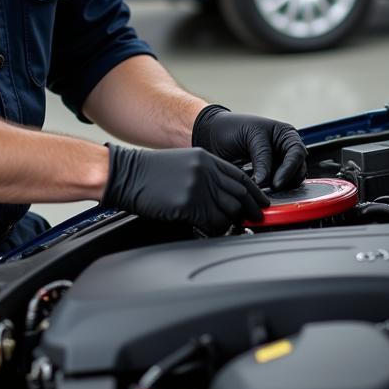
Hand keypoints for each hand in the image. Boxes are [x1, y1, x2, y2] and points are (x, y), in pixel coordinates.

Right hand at [101, 144, 268, 233]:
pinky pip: (211, 223)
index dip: (254, 191)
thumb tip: (223, 195)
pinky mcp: (187, 205)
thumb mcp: (184, 162)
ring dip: (231, 222)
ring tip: (231, 227)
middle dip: (250, 209)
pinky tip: (213, 230)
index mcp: (205, 159)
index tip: (261, 202)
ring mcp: (197, 188)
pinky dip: (216, 230)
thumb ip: (206, 174)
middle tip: (255, 219)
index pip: (240, 176)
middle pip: (238, 194)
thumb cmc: (151, 171)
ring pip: (228, 211)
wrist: (127, 173)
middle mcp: (205, 171)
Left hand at [192, 105, 306, 189]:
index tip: (277, 183)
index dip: (289, 169)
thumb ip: (261, 157)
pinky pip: (274, 186)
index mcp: (285, 135)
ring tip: (261, 191)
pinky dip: (268, 191)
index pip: (296, 153)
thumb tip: (266, 181)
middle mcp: (285, 150)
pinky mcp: (268, 176)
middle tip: (270, 190)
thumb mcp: (250, 136)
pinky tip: (257, 192)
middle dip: (286, 181)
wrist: (213, 135)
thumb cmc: (233, 128)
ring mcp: (277, 164)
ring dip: (278, 188)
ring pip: (288, 181)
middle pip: (297, 170)